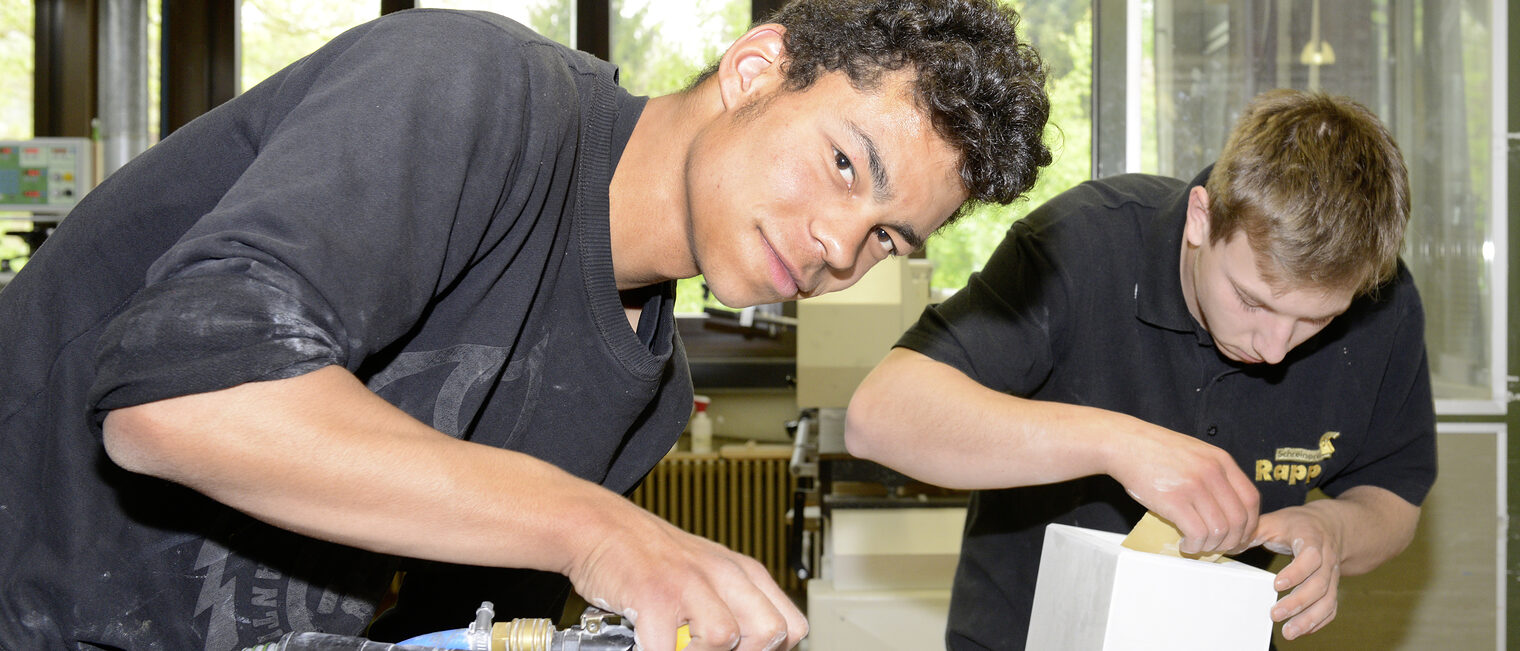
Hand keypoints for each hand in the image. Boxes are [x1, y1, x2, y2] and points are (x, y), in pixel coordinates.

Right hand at [564, 499, 806, 650]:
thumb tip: (755, 644)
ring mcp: (689, 584)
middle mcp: (723, 575)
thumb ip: (734, 603)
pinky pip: (670, 649)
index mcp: (744, 572)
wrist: (600, 526)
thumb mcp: (708, 571)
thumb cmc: (651, 556)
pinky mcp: (655, 597)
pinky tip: (650, 644)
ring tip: (682, 646)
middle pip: (772, 633)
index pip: (792, 626)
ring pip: (729, 638)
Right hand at [1106, 420, 1259, 554]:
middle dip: (1232, 542)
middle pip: (1240, 519)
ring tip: (1197, 546)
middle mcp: (1213, 472)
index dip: (1249, 524)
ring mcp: (1194, 486)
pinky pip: (1197, 533)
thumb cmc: (1154, 450)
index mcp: (1221, 460)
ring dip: (1211, 546)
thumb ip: (1214, 474)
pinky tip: (1185, 545)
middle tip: (1218, 548)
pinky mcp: (1174, 500)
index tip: (1238, 536)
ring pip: (1220, 531)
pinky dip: (1194, 546)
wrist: (1124, 443)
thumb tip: (1224, 509)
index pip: (1251, 499)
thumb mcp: (1195, 452)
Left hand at [1251, 506, 1342, 639]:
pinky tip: (1301, 630)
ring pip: (1327, 600)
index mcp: (1312, 538)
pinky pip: (1331, 607)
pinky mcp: (1332, 587)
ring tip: (1289, 632)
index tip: (1276, 585)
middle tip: (1275, 615)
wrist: (1329, 526)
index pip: (1311, 556)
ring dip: (1309, 618)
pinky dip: (1318, 621)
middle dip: (1298, 602)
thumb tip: (1229, 545)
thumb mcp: (1275, 520)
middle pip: (1319, 584)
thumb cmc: (1297, 524)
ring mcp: (1332, 575)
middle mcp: (1327, 558)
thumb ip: (1253, 532)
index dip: (1296, 572)